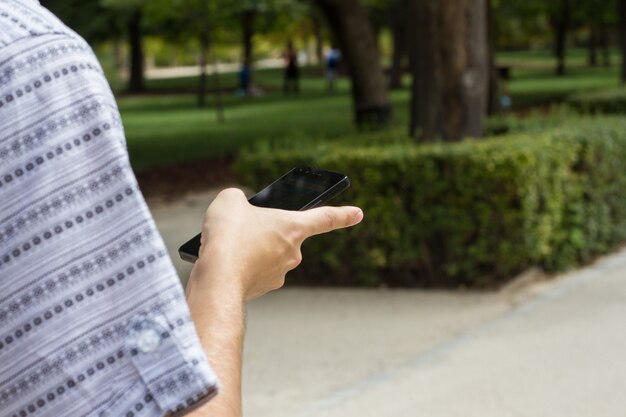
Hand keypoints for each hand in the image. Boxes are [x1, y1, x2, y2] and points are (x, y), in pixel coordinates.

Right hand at [189, 188, 362, 300]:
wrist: (216, 278)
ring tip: (227, 245)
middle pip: (283, 235)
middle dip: (263, 230)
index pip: (325, 218)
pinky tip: (224, 262)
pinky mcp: (262, 289)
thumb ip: (239, 199)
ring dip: (250, 248)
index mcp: (293, 227)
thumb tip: (238, 208)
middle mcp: (292, 253)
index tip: (358, 214)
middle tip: (241, 227)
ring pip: (266, 254)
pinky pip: (254, 270)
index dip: (343, 214)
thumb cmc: (228, 236)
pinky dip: (241, 265)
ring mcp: (279, 274)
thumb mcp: (229, 200)